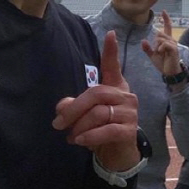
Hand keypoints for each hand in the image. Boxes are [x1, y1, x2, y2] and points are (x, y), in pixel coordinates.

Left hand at [52, 30, 139, 170]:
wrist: (118, 155)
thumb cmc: (101, 130)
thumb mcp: (84, 117)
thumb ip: (73, 107)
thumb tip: (62, 107)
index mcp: (115, 88)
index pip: (113, 67)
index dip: (111, 51)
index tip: (110, 33)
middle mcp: (125, 96)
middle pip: (96, 93)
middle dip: (74, 109)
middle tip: (58, 124)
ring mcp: (130, 113)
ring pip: (99, 113)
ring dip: (79, 127)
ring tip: (72, 137)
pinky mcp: (130, 130)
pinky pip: (107, 129)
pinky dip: (90, 136)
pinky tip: (80, 141)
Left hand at [142, 10, 183, 75]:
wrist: (169, 72)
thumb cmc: (163, 63)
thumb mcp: (153, 55)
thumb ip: (148, 48)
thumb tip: (143, 40)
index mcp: (167, 40)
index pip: (167, 27)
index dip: (166, 19)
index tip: (163, 11)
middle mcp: (171, 40)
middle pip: (159, 33)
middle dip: (155, 42)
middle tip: (157, 51)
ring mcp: (173, 44)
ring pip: (160, 38)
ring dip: (157, 46)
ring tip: (160, 53)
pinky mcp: (174, 49)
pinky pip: (164, 44)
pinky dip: (160, 48)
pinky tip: (161, 53)